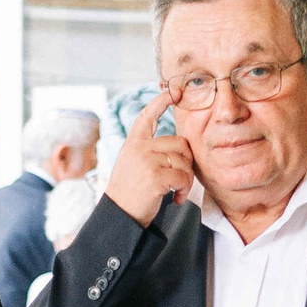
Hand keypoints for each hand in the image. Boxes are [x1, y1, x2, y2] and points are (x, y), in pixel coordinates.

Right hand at [104, 90, 193, 225]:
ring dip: (187, 180)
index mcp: (134, 142)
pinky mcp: (155, 177)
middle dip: (186, 162)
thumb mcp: (133, 162)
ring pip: (185, 161)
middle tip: (180, 179)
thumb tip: (179, 143)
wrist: (119, 215)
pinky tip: (177, 199)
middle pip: (181, 143)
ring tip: (177, 192)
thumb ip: (150, 149)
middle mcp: (139, 147)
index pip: (148, 115)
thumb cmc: (131, 191)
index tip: (175, 91)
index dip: (162, 101)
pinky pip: (183, 177)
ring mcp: (146, 161)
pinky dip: (185, 190)